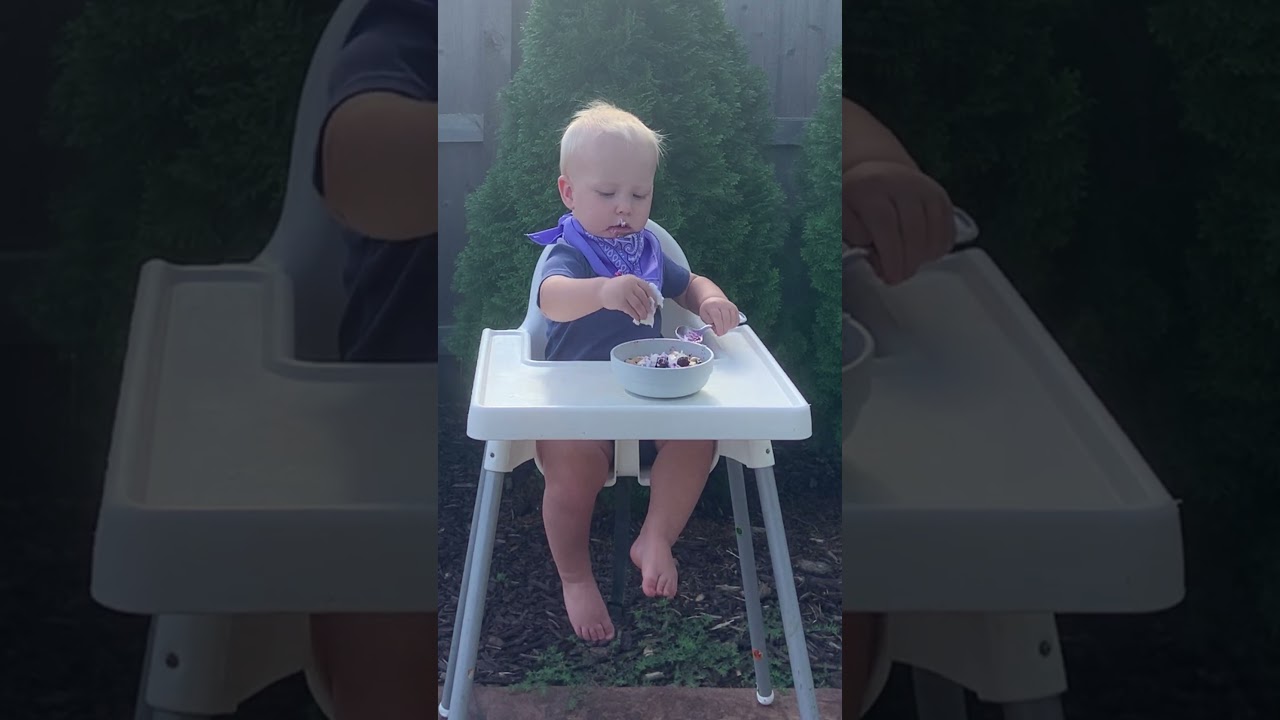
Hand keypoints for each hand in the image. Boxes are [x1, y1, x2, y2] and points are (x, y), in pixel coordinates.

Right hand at [598, 274, 652, 321]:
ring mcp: (625, 293)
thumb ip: (637, 288)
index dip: (652, 296)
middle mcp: (630, 285)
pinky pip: (630, 310)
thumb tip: (649, 301)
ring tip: (644, 317)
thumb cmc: (616, 287)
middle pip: (643, 298)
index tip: (655, 303)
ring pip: (638, 305)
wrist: (600, 290)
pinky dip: (635, 315)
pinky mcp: (620, 302)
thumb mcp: (627, 282)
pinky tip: (637, 318)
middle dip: (648, 306)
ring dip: (642, 312)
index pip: (647, 288)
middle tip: (650, 312)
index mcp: (633, 279)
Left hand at [698, 296, 739, 335]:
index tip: (718, 333)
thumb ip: (709, 324)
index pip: (717, 316)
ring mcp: (730, 306)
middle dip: (724, 329)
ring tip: (723, 328)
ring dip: (728, 327)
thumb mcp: (704, 316)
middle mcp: (722, 304)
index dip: (719, 326)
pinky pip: (737, 320)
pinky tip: (728, 325)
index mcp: (712, 305)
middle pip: (726, 319)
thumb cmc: (708, 310)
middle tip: (721, 333)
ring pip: (732, 320)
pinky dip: (733, 325)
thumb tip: (717, 330)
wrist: (715, 300)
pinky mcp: (735, 309)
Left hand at [842, 160, 954, 284]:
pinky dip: (937, 249)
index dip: (890, 255)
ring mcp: (925, 188)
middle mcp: (901, 182)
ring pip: (934, 231)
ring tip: (906, 264)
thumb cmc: (855, 204)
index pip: (885, 222)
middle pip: (913, 229)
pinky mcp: (941, 197)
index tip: (889, 277)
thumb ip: (854, 238)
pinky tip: (920, 254)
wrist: (875, 175)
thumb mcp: (840, 217)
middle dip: (907, 262)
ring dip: (922, 257)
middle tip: (898, 277)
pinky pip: (947, 231)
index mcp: (870, 186)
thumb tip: (877, 257)